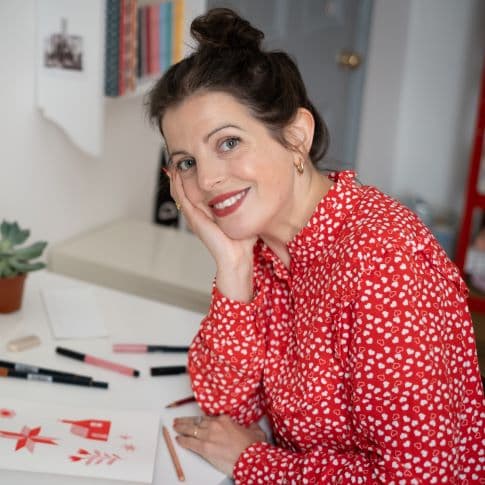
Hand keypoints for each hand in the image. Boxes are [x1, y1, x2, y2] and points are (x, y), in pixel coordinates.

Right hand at [169, 171, 256, 301]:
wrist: (237, 257)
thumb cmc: (242, 241)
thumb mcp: (242, 214)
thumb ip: (243, 203)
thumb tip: (253, 188)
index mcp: (207, 212)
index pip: (195, 189)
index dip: (192, 174)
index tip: (194, 158)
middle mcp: (197, 213)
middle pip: (183, 187)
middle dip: (182, 170)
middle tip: (180, 154)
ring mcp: (194, 216)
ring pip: (179, 190)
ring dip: (177, 174)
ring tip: (176, 158)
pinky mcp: (194, 218)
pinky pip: (181, 197)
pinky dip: (178, 184)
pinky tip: (177, 172)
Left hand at [173, 415, 266, 476]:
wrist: (250, 459)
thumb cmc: (253, 447)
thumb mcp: (255, 432)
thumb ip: (252, 427)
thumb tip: (253, 427)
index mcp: (225, 420)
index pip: (208, 418)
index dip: (200, 419)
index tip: (196, 419)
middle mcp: (215, 425)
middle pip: (197, 421)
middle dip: (186, 421)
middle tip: (179, 421)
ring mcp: (209, 436)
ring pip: (191, 429)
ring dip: (181, 428)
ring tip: (176, 427)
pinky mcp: (205, 448)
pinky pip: (189, 442)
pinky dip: (182, 441)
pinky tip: (178, 439)